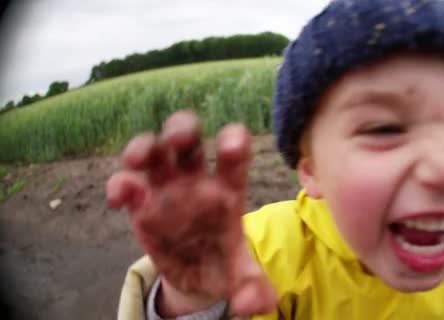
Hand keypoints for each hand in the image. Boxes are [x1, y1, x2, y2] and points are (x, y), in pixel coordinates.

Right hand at [106, 110, 276, 315]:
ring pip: (153, 150)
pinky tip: (119, 200)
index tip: (231, 145)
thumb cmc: (224, 265)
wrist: (196, 278)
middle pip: (187, 138)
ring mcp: (166, 188)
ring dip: (144, 145)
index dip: (233, 141)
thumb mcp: (241, 276)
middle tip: (179, 140)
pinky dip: (120, 184)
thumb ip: (254, 286)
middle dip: (181, 129)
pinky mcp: (140, 204)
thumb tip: (255, 304)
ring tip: (137, 159)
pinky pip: (126, 183)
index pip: (234, 154)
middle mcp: (196, 180)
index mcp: (228, 189)